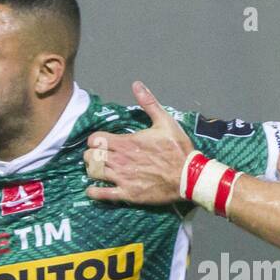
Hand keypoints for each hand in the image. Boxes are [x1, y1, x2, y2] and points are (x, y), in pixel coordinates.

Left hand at [83, 81, 193, 204]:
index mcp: (126, 142)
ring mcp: (122, 178)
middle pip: (90, 156)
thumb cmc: (178, 149)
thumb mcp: (165, 121)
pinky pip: (102, 194)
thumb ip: (148, 103)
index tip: (100, 143)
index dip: (95, 140)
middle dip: (91, 155)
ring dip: (92, 170)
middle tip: (97, 157)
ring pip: (93, 173)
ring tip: (97, 170)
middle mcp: (120, 160)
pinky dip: (94, 192)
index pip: (95, 139)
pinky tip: (94, 189)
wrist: (189, 176)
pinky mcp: (128, 194)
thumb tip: (137, 84)